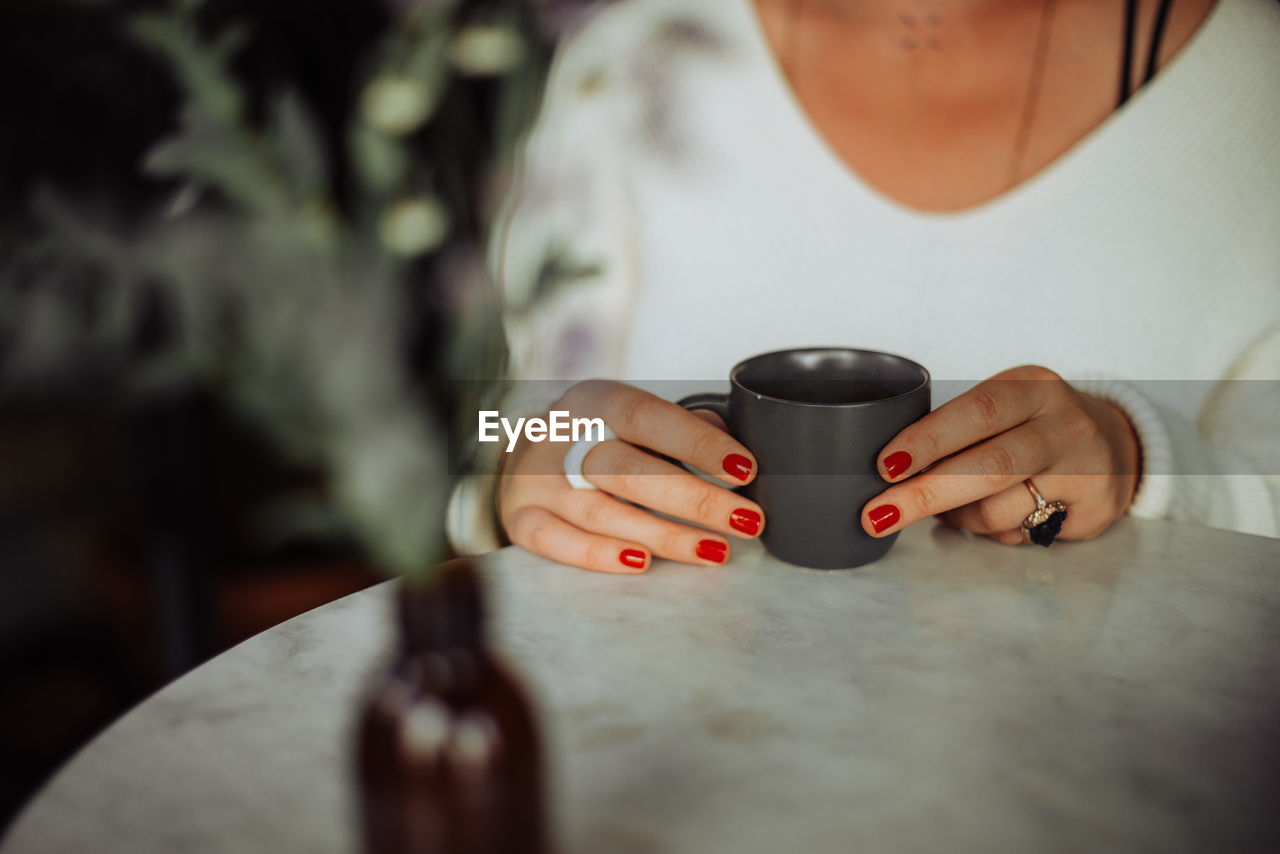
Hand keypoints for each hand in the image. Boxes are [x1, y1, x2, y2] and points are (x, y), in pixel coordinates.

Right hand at [497, 380, 764, 572]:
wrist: (521, 458)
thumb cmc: (596, 439)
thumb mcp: (632, 419)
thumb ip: (681, 428)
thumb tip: (732, 447)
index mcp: (596, 402)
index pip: (646, 418)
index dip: (696, 443)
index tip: (745, 469)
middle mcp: (563, 438)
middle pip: (630, 471)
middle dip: (696, 500)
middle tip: (747, 521)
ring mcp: (538, 481)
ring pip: (601, 512)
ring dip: (664, 535)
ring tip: (714, 550)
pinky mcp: (521, 519)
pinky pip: (558, 542)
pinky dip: (600, 555)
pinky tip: (643, 562)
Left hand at [860, 365, 1139, 544]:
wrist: (1116, 443)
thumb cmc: (1034, 426)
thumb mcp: (1003, 408)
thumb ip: (957, 431)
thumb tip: (889, 471)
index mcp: (1030, 387)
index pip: (975, 411)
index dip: (927, 440)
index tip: (884, 465)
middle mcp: (1062, 422)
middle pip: (989, 465)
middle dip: (925, 494)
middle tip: (878, 514)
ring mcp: (1084, 466)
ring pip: (1001, 507)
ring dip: (960, 518)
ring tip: (951, 512)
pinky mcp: (1095, 506)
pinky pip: (1023, 531)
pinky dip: (994, 531)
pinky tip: (996, 518)